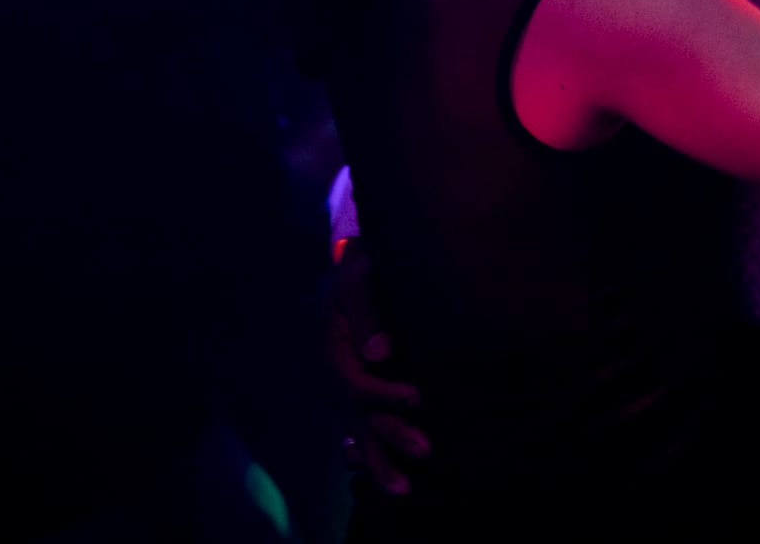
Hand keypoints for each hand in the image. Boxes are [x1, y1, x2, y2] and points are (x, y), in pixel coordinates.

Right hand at [328, 239, 427, 494]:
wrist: (350, 271)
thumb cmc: (359, 270)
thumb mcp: (359, 278)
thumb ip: (369, 312)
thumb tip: (380, 352)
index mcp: (334, 351)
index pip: (356, 383)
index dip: (385, 394)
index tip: (418, 397)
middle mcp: (335, 378)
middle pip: (359, 417)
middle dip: (390, 435)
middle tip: (425, 450)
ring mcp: (344, 391)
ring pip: (359, 432)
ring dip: (380, 460)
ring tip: (405, 489)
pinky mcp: (357, 395)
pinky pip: (361, 431)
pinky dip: (373, 456)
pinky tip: (390, 480)